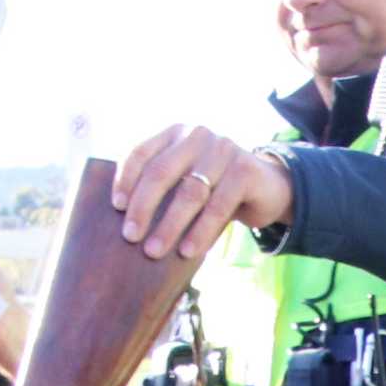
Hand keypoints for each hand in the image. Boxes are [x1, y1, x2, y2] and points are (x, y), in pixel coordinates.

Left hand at [113, 126, 294, 262]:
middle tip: (130, 237)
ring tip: (154, 251)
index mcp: (176, 134)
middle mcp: (198, 136)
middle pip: (161, 172)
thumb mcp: (187, 179)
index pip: (142, 152)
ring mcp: (224, 150)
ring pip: (190, 193)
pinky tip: (188, 251)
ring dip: (169, 226)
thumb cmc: (216, 189)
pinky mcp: (245, 171)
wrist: (268, 188)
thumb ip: (163, 186)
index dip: (125, 179)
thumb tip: (125, 220)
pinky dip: (201, 232)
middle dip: (143, 208)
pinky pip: (218, 207)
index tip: (116, 208)